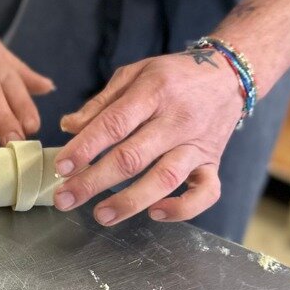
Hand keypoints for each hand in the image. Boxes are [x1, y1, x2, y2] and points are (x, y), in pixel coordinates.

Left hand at [53, 46, 245, 225]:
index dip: (85, 148)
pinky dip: (183, 209)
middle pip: (133, 157)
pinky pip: (206, 193)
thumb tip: (68, 127)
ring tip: (101, 215)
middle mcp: (177, 120)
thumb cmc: (174, 76)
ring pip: (165, 178)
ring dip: (130, 201)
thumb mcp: (135, 74)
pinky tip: (156, 214)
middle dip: (94, 181)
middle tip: (65, 199)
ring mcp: (197, 145)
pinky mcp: (213, 163)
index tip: (61, 167)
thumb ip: (102, 103)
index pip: (114, 123)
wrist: (228, 76)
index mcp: (154, 92)